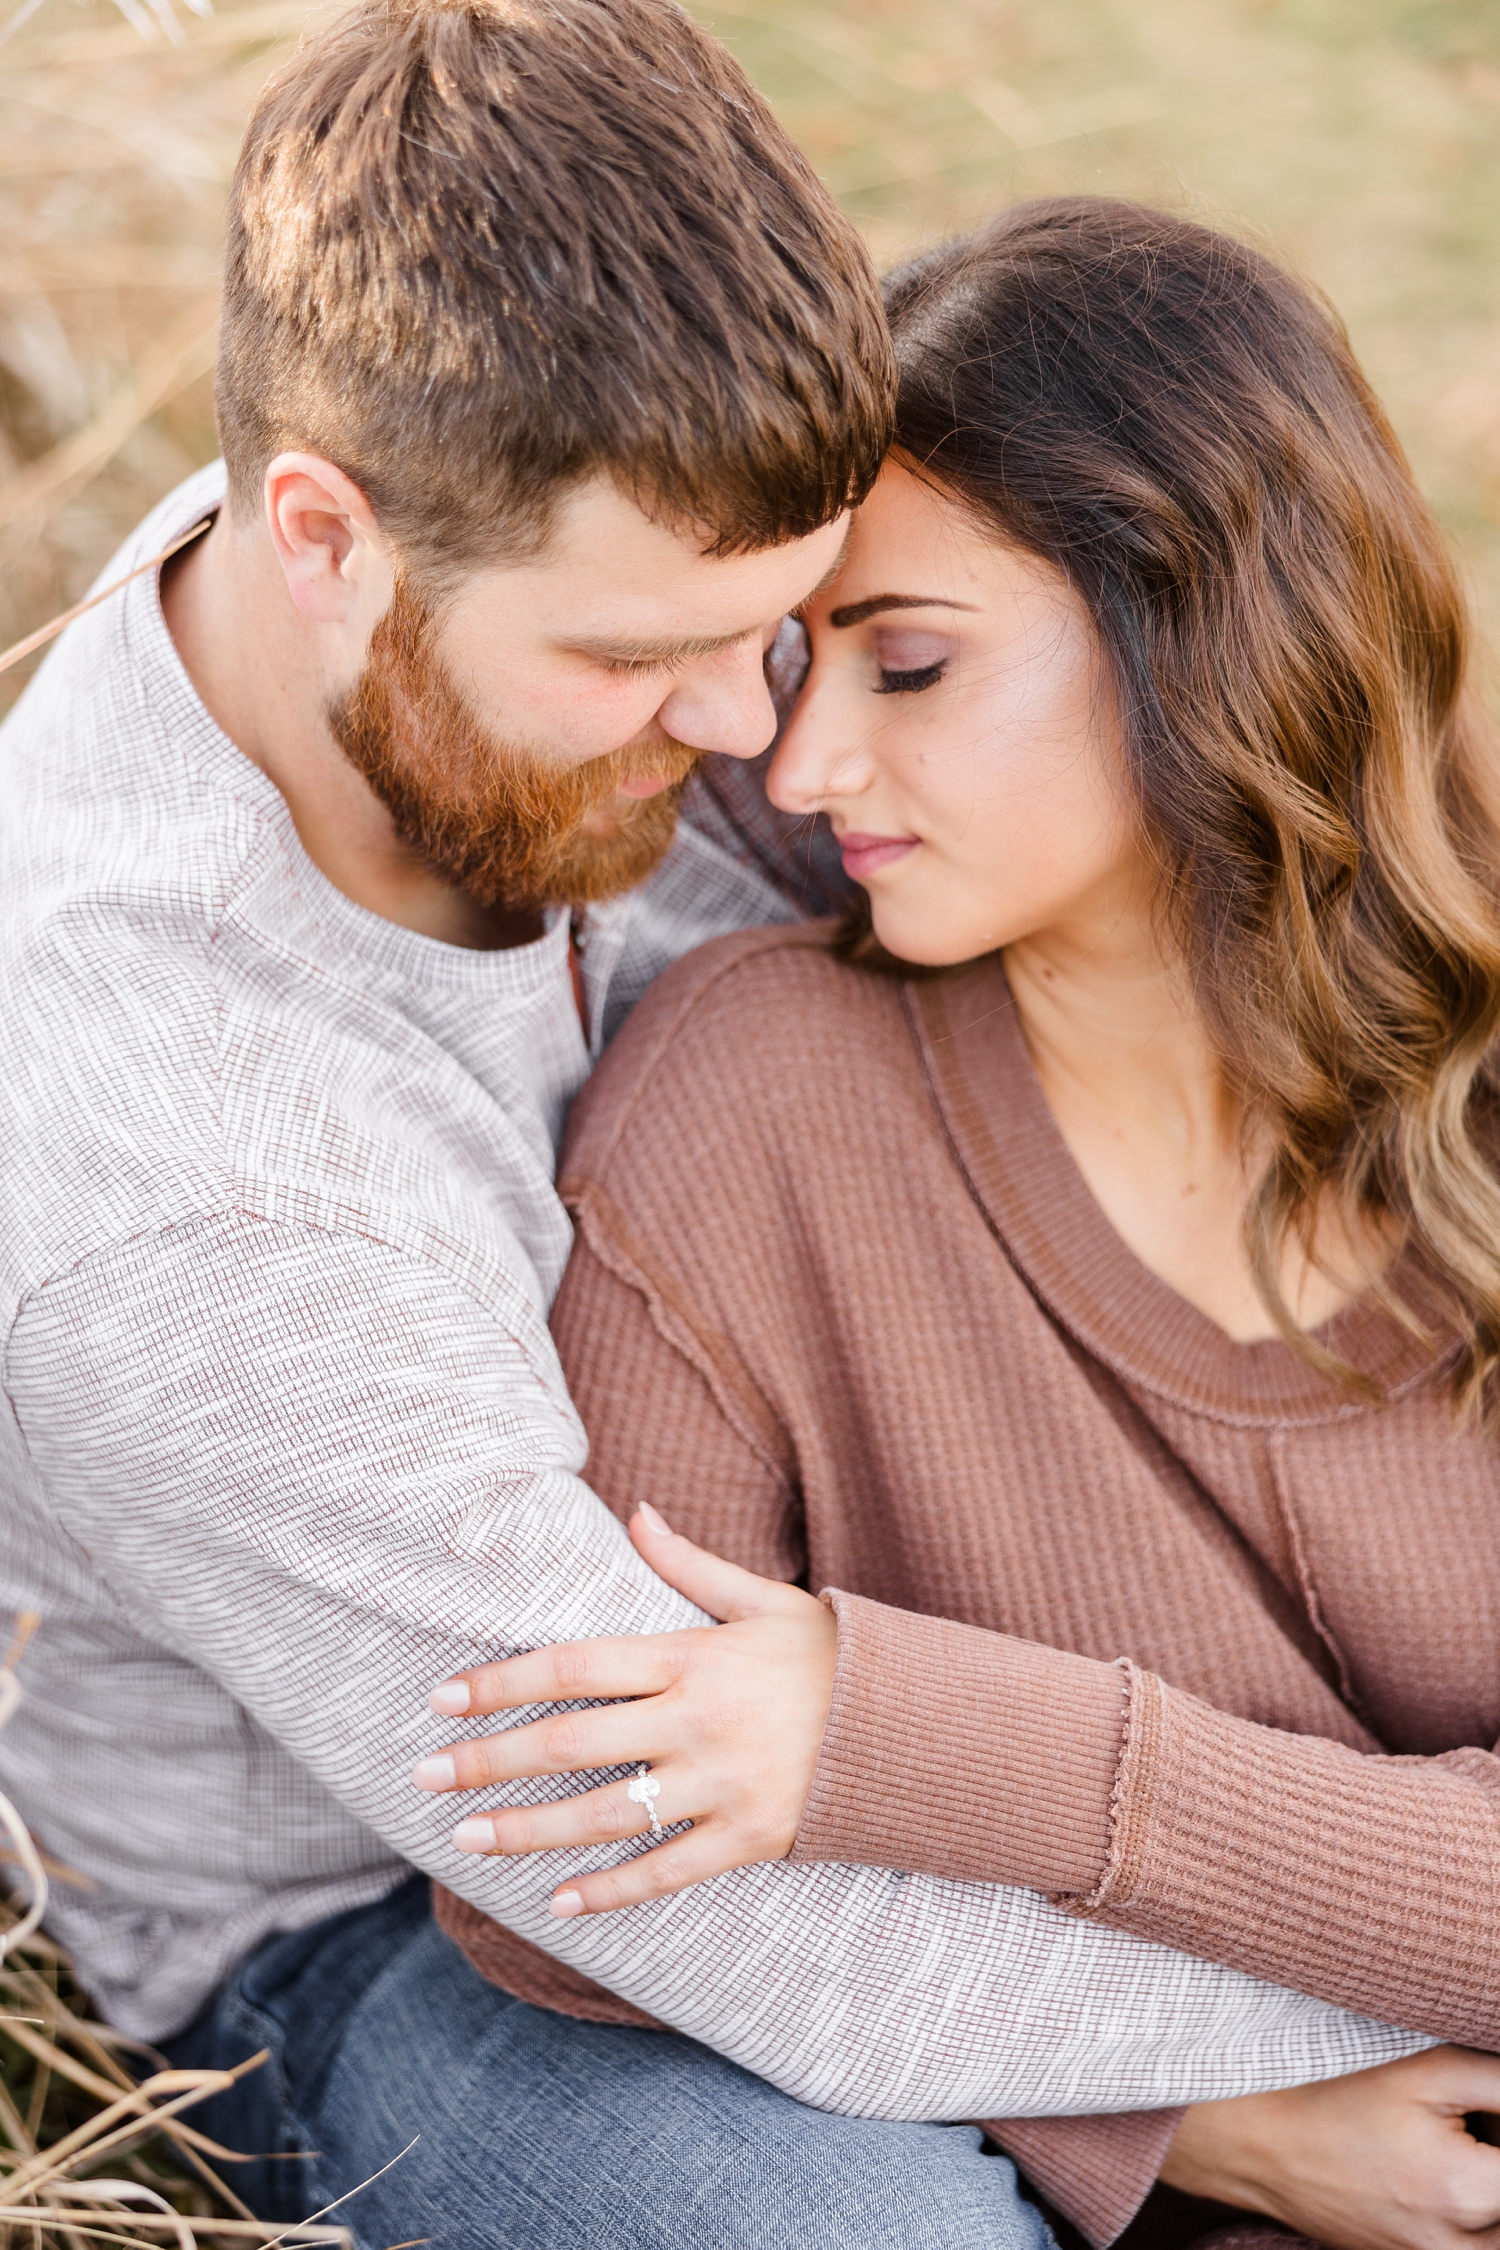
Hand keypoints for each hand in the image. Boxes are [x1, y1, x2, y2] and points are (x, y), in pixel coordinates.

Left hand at [412, 1503, 837, 1916]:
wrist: (918, 1726)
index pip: (574, 1665)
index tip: (441, 1698)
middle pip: (571, 1742)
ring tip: (466, 1840)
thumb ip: (688, 1565)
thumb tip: (636, 1512)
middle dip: (489, 1761)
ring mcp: (722, 1785)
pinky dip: (612, 1891)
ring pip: (606, 1814)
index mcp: (692, 1655)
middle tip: (422, 1776)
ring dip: (529, 1830)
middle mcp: (698, 1720)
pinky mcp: (750, 1839)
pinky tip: (559, 1903)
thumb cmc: (828, 1655)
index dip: (502, 1680)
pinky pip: (667, 1872)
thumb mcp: (763, 1598)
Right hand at [1159, 2045, 1499, 2249]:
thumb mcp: (1430, 2070)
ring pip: (1491, 2237)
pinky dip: (1462, 2216)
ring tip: (1451, 2148)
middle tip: (1466, 2120)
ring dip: (1485, 2191)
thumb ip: (1499, 2081)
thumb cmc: (1335, 2093)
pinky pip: (1461, 2247)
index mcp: (1467, 2192)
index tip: (1477, 2103)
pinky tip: (1428, 2169)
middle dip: (1495, 2153)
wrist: (1257, 2141)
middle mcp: (1455, 2246)